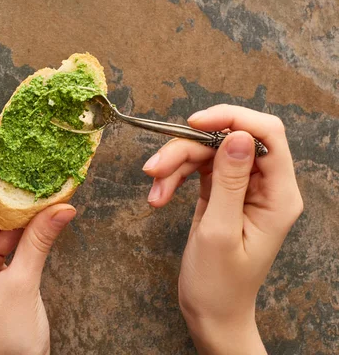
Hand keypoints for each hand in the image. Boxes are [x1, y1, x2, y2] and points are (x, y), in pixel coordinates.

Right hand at [142, 105, 302, 353]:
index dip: (233, 119)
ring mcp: (240, 188)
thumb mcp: (219, 232)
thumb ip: (228, 181)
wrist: (211, 313)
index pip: (267, 136)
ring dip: (174, 166)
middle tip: (154, 170)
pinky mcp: (220, 192)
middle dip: (187, 149)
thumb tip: (237, 135)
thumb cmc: (219, 284)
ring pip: (206, 152)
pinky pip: (196, 169)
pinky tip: (158, 197)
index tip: (194, 123)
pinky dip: (174, 178)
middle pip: (227, 141)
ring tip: (153, 194)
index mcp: (278, 196)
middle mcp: (264, 187)